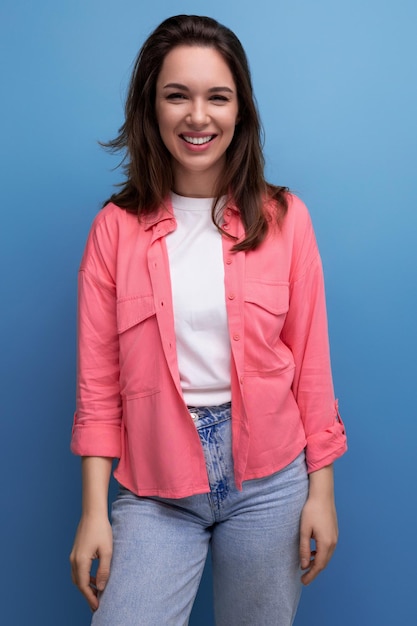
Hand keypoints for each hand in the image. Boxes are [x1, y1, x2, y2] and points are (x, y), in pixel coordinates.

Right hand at [70, 513, 112, 610]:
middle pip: (78, 583)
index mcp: (81, 561)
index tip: (97, 606)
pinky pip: (78, 570)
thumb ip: (104, 570)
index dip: (90, 597)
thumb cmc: (101, 530)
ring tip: (98, 592)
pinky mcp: (76, 551)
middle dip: (87, 594)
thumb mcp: (107, 551)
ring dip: (86, 586)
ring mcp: (73, 555)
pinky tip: (95, 578)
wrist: (92, 513)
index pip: (84, 585)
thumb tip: (102, 587)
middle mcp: (74, 560)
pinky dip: (85, 577)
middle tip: (97, 603)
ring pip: (77, 577)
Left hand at [299, 466, 337, 584]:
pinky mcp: (334, 531)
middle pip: (324, 562)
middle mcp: (333, 542)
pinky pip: (328, 548)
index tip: (303, 582)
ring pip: (327, 556)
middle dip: (314, 571)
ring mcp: (335, 536)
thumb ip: (305, 549)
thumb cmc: (311, 510)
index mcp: (326, 543)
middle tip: (303, 578)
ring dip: (318, 562)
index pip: (319, 565)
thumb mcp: (304, 530)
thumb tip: (304, 565)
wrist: (322, 494)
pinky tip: (313, 552)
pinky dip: (321, 554)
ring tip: (307, 566)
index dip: (311, 575)